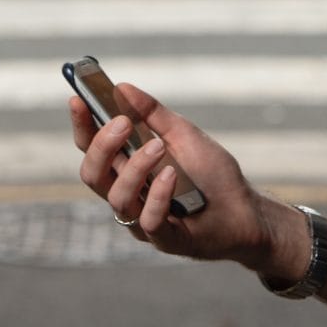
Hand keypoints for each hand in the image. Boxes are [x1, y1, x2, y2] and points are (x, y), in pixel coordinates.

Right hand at [70, 82, 281, 268]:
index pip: (91, 149)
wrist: (248, 210)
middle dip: (101, 146)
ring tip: (159, 147)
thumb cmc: (213, 175)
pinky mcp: (166, 239)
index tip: (77, 99)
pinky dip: (158, 195)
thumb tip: (121, 87)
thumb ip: (152, 114)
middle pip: (92, 174)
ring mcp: (143, 221)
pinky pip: (148, 220)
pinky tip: (172, 176)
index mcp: (127, 169)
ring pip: (117, 197)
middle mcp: (129, 195)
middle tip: (121, 123)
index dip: (81, 125)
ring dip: (135, 167)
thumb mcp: (183, 135)